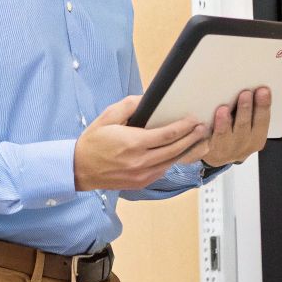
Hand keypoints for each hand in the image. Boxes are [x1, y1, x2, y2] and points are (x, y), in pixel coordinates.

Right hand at [74, 95, 209, 190]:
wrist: (78, 169)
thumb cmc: (92, 143)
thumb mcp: (107, 117)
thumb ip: (129, 106)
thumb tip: (147, 99)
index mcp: (133, 143)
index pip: (167, 134)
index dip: (184, 126)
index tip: (193, 119)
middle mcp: (140, 161)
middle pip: (175, 149)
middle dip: (191, 138)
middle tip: (202, 129)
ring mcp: (141, 175)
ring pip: (171, 162)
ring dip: (186, 151)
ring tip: (196, 140)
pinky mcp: (140, 183)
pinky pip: (162, 171)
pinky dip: (172, 161)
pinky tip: (178, 153)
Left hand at [201, 87, 271, 166]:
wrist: (221, 156)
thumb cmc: (237, 135)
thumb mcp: (249, 127)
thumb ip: (250, 112)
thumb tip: (251, 86)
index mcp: (257, 137)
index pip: (262, 120)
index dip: (263, 105)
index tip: (263, 90)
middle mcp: (243, 144)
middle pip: (244, 125)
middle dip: (245, 109)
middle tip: (245, 93)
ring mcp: (226, 148)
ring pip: (224, 134)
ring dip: (224, 122)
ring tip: (223, 109)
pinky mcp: (209, 150)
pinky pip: (206, 142)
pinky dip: (205, 133)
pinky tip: (203, 124)